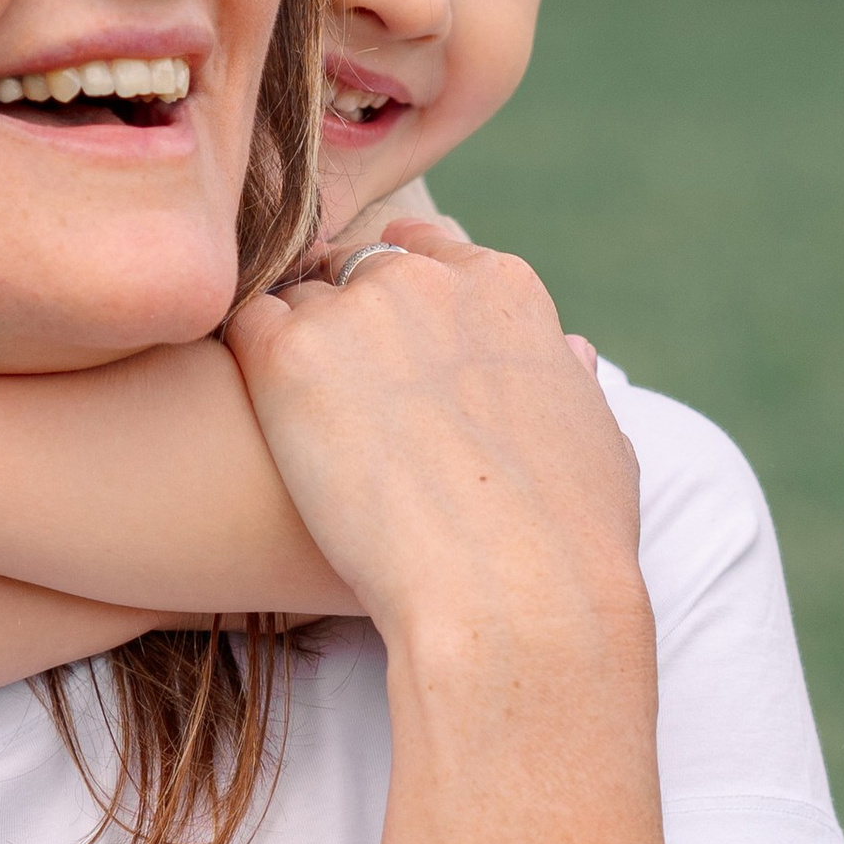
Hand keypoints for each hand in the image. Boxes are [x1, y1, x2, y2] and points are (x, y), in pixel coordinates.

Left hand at [224, 225, 642, 656]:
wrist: (510, 592)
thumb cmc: (565, 538)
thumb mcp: (598, 439)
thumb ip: (569, 382)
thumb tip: (566, 354)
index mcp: (503, 289)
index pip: (423, 252)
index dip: (398, 301)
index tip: (388, 353)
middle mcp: (425, 280)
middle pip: (353, 270)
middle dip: (343, 323)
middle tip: (337, 400)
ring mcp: (354, 311)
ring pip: (296, 303)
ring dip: (296, 352)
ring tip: (303, 429)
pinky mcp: (289, 356)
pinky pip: (245, 328)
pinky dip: (247, 367)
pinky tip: (262, 425)